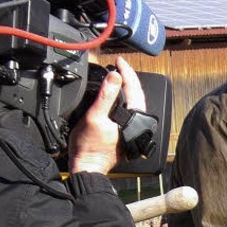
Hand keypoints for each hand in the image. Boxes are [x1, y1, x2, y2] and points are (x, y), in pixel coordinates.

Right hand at [68, 57, 146, 174]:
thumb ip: (106, 96)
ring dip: (127, 88)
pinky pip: (128, 110)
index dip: (126, 72)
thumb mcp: (94, 117)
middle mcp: (137, 123)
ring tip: (119, 75)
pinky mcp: (126, 131)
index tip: (119, 61)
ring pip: (134, 102)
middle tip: (120, 65)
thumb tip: (116, 76)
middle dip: (129, 77)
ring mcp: (132, 128)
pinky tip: (117, 95)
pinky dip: (123, 99)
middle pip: (137, 94)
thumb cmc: (89, 146)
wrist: (88, 165)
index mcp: (133, 118)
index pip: (134, 89)